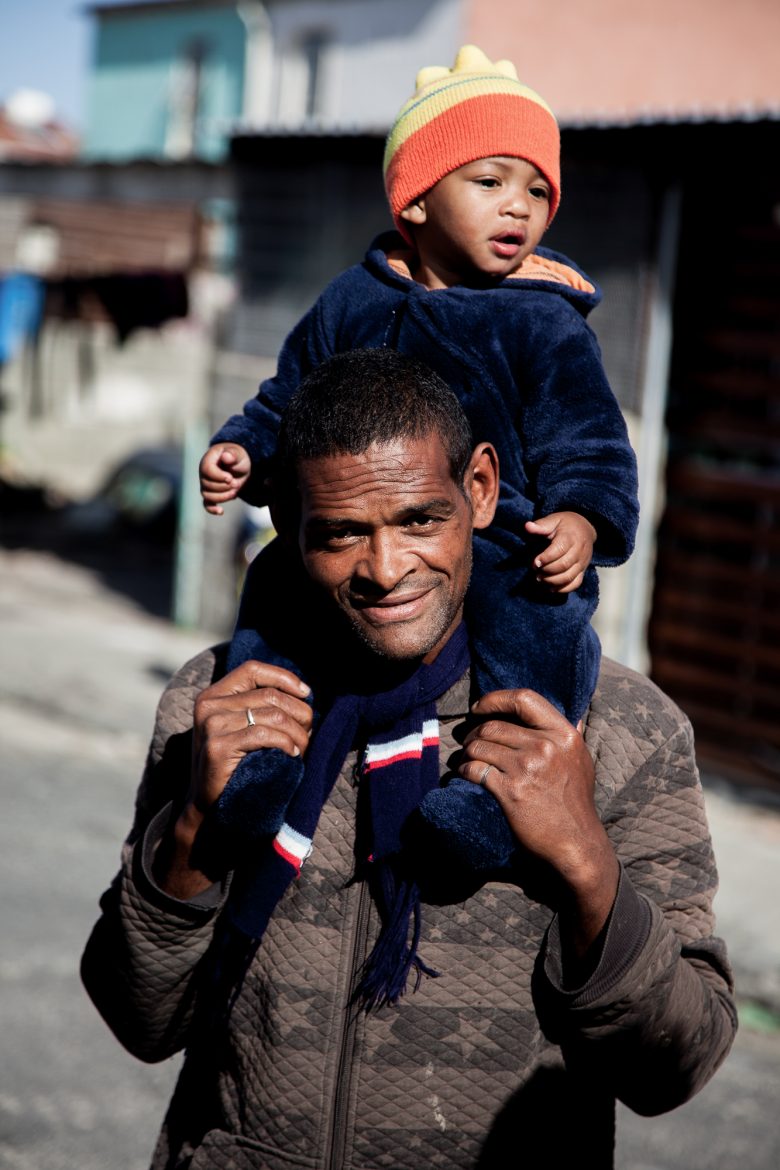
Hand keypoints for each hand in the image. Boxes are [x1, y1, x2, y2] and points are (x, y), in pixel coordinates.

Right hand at [159, 662, 311, 898]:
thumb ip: (261, 706)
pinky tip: (292, 756)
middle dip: (298, 713)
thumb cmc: (236, 766)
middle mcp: (208, 705)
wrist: (210, 808)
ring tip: (301, 748)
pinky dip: (286, 744)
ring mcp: (211, 725)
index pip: (252, 668)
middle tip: (308, 732)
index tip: (306, 693)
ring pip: (273, 716)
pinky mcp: (218, 747)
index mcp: (213, 695)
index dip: (283, 677)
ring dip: (297, 734)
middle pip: (269, 695)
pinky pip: (265, 735)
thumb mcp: (242, 727)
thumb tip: (304, 692)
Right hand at [199, 443, 251, 514]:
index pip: (207, 470)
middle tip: (236, 483)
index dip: (218, 476)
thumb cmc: (238, 457)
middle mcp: (203, 473)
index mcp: (208, 460)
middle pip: (207, 485)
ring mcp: (206, 484)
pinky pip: (207, 504)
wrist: (240, 465)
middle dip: (224, 487)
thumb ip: (232, 454)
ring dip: (223, 496)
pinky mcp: (212, 494)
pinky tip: (221, 511)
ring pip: (207, 496)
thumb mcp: (238, 453)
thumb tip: (226, 456)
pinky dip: (212, 509)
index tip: (230, 478)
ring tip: (235, 491)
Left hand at [458, 688, 618, 953]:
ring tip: (467, 758)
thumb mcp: (581, 760)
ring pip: (480, 746)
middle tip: (469, 741)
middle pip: (494, 725)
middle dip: (474, 732)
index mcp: (563, 734)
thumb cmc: (575, 801)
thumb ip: (571, 737)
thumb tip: (572, 716)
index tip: (480, 707)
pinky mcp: (511, 791)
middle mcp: (546, 746)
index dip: (495, 699)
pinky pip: (476, 769)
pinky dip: (464, 769)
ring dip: (467, 751)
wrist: (576, 841)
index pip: (524, 698)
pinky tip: (465, 773)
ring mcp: (528, 768)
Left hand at [525, 511, 596, 591]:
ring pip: (569, 577)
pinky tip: (551, 588)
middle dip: (547, 570)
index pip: (559, 549)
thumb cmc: (566, 524)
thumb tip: (527, 526)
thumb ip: (541, 525)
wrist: (586, 529)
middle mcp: (579, 551)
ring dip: (552, 581)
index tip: (535, 562)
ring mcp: (582, 562)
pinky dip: (563, 589)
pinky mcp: (583, 570)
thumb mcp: (554, 520)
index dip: (546, 558)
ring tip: (540, 579)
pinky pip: (575, 583)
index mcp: (570, 537)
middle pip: (564, 565)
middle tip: (536, 571)